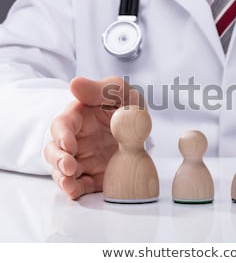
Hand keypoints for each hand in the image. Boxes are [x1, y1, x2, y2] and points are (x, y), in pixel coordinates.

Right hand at [44, 76, 141, 199]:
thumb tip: (74, 84)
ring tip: (70, 184)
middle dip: (58, 160)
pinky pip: (80, 185)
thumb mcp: (117, 90)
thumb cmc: (123, 103)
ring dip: (63, 178)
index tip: (69, 144)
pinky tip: (76, 192)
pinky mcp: (92, 175)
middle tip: (69, 167)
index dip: (62, 135)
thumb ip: (99, 89)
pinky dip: (76, 190)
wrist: (139, 125)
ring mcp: (82, 158)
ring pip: (61, 170)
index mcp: (77, 117)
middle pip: (55, 150)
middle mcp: (74, 139)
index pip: (62, 125)